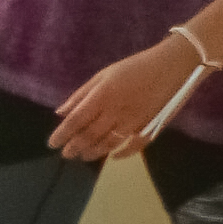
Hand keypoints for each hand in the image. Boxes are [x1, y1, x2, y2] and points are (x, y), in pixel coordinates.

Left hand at [51, 36, 201, 159]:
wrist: (170, 67)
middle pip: (90, 135)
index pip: (75, 121)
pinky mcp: (149, 127)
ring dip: (93, 152)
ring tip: (82, 156)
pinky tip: (112, 157)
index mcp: (102, 96)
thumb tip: (60, 112)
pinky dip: (123, 154)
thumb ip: (81, 95)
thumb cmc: (133, 67)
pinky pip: (134, 146)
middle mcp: (115, 112)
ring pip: (109, 144)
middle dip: (75, 147)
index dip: (62, 134)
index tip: (52, 144)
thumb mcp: (103, 75)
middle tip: (65, 154)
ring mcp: (133, 122)